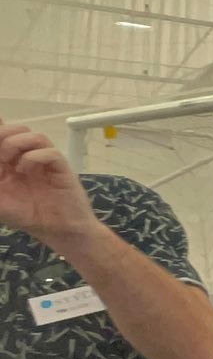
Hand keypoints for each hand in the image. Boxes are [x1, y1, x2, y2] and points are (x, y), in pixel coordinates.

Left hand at [0, 120, 98, 245]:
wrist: (57, 230)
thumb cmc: (27, 216)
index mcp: (10, 161)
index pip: (4, 135)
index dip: (0, 127)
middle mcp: (27, 157)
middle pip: (17, 129)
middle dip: (3, 134)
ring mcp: (45, 161)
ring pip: (35, 136)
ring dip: (16, 143)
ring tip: (8, 160)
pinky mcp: (61, 168)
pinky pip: (50, 153)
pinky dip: (34, 157)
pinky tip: (25, 170)